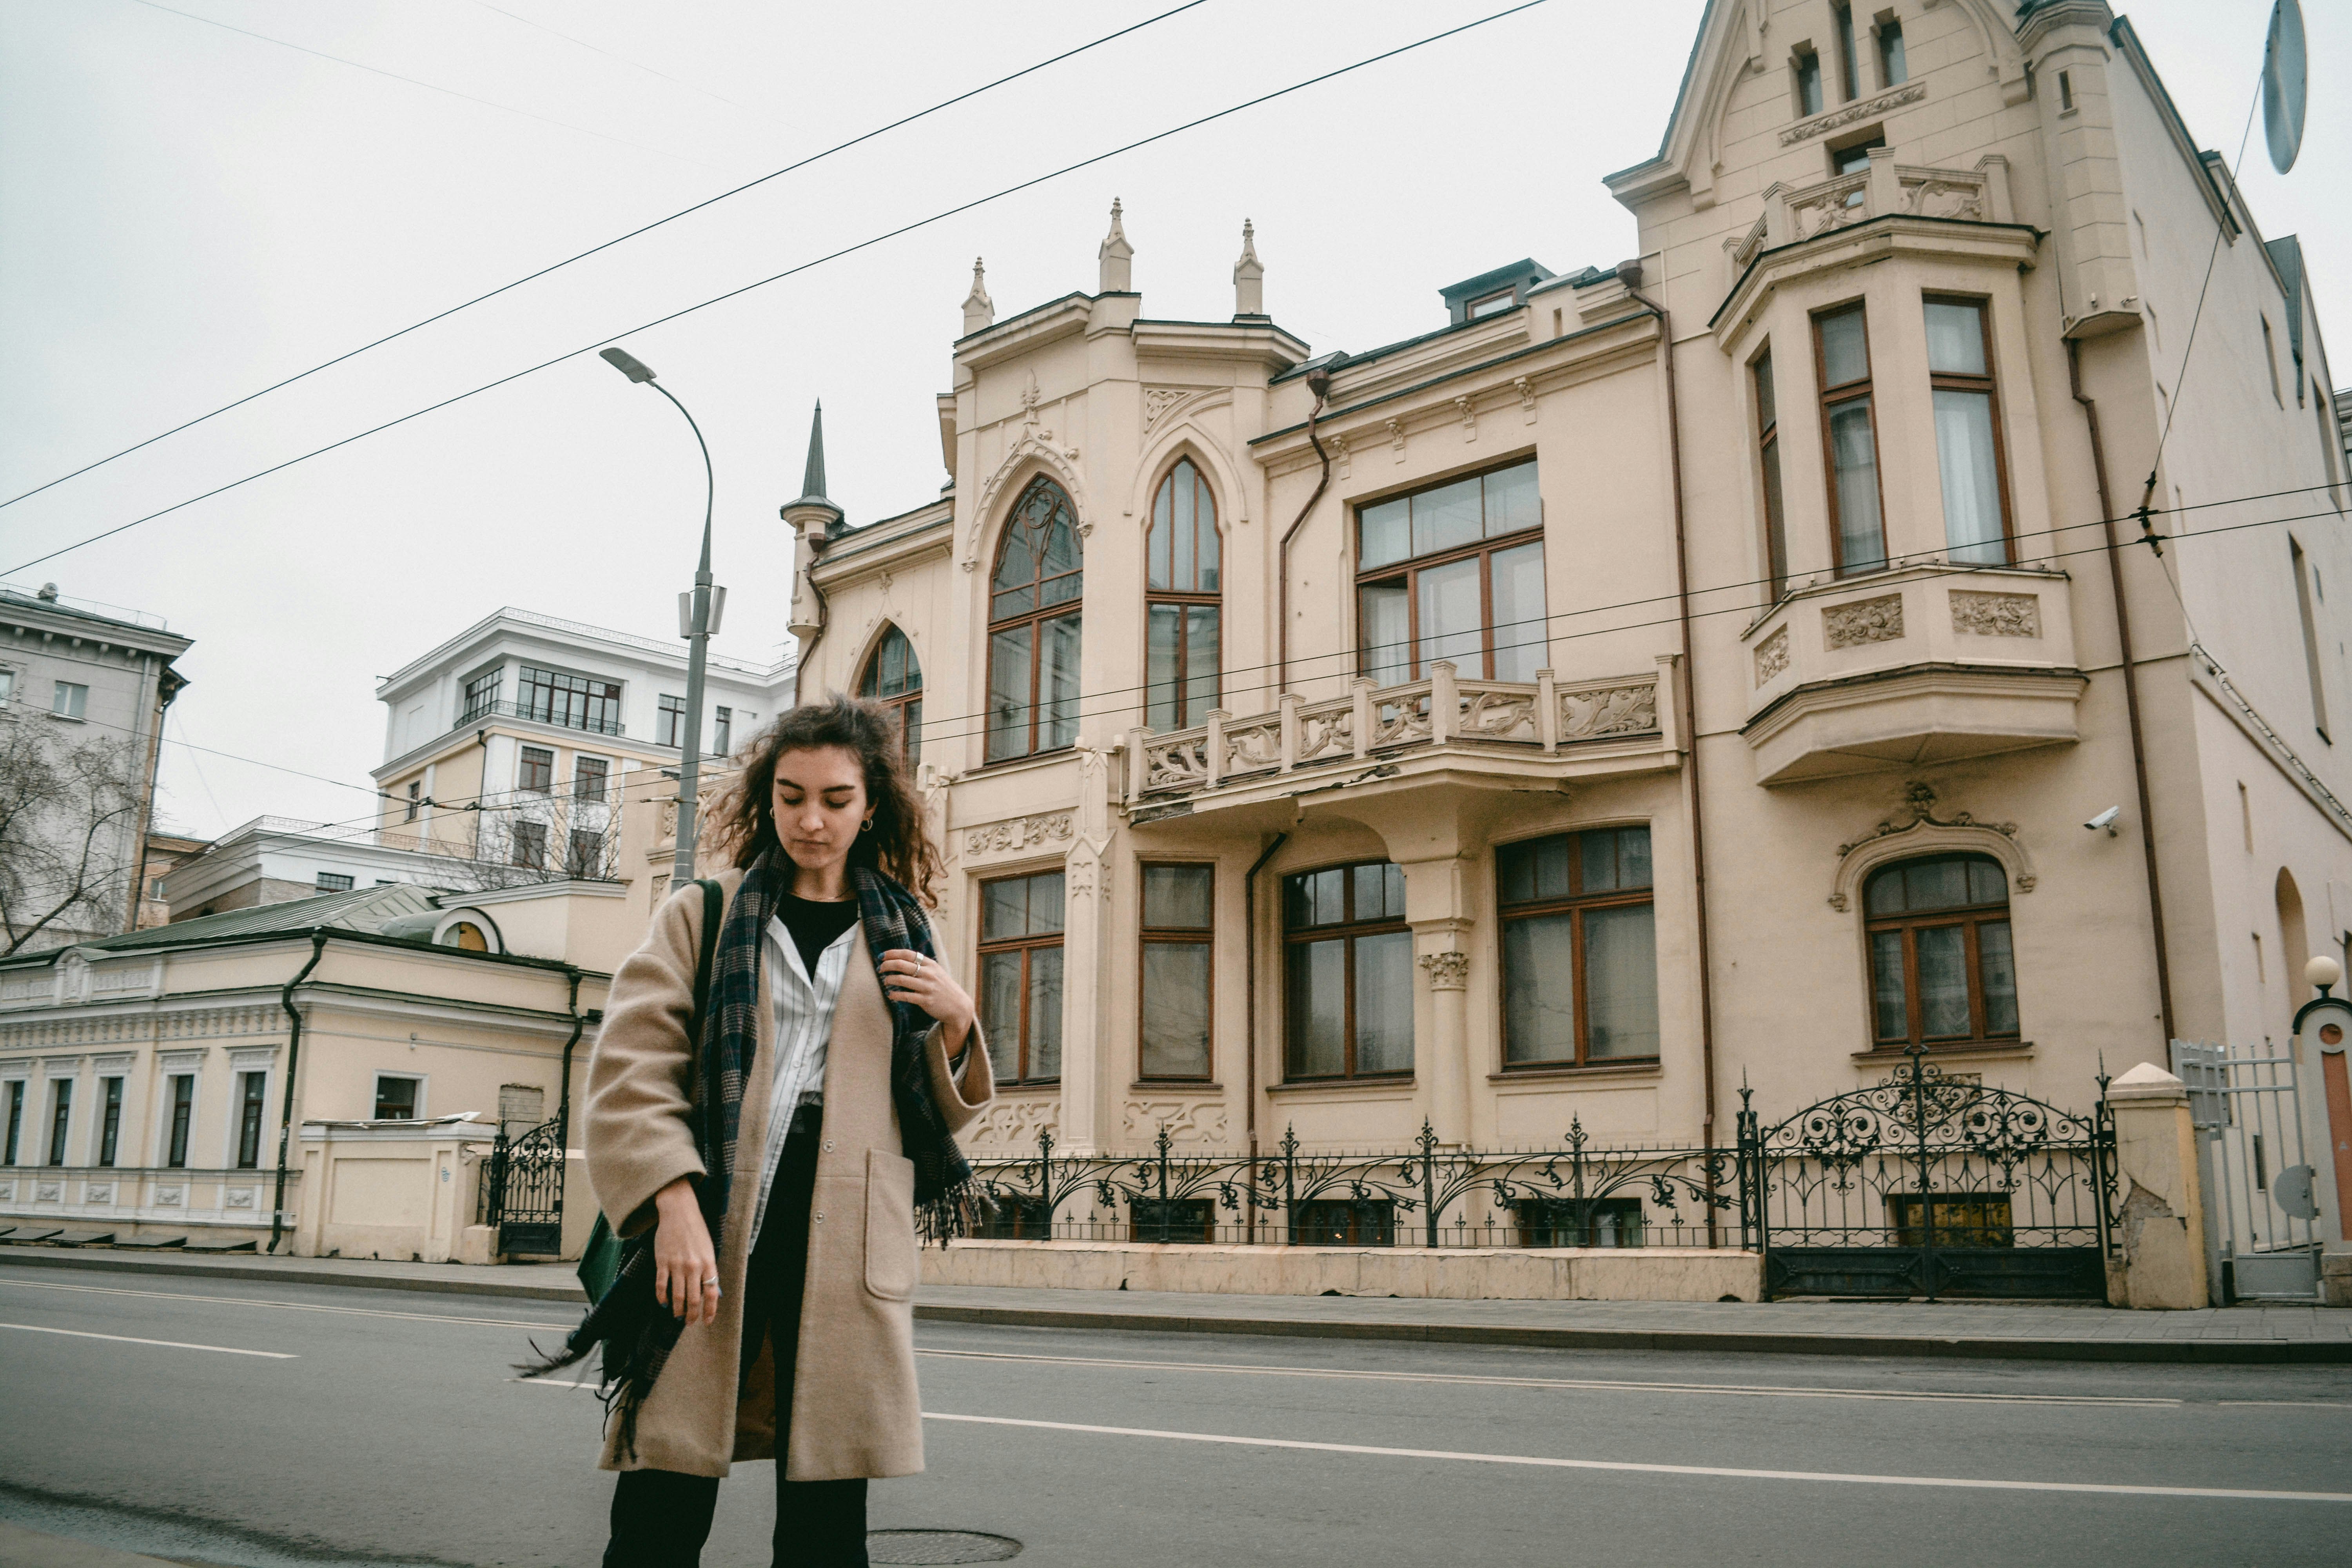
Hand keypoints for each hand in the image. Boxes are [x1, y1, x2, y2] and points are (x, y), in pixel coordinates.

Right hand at [652, 1177, 718, 1325]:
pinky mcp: (662, 1262)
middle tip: (689, 1323)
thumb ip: (708, 1270)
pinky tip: (664, 1303)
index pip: (712, 1293)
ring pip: (677, 1296)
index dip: (710, 1311)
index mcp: (708, 1263)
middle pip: (694, 1299)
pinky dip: (662, 1297)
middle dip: (692, 1315)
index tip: (707, 1321)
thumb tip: (709, 1292)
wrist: (679, 1212)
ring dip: (678, 1310)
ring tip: (678, 1316)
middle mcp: (693, 1266)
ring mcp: (677, 1265)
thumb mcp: (709, 1249)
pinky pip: (661, 1285)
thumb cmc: (697, 1231)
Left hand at [879, 948, 973, 1046]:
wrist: (958, 1005)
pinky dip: (895, 995)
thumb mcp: (936, 972)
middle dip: (887, 965)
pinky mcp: (926, 1000)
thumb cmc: (943, 988)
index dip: (892, 954)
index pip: (908, 954)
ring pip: (902, 980)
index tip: (882, 956)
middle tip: (880, 969)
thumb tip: (901, 960)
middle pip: (902, 965)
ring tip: (885, 981)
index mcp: (930, 964)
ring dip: (889, 979)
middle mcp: (929, 973)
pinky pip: (906, 996)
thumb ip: (922, 965)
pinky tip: (890, 994)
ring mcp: (927, 987)